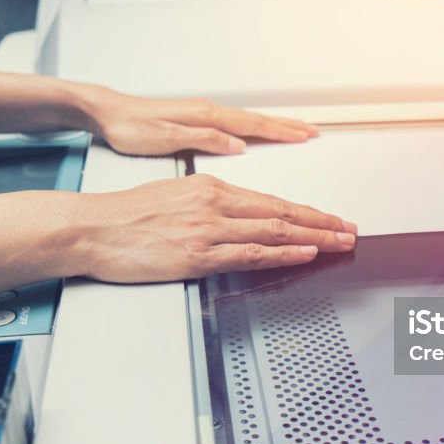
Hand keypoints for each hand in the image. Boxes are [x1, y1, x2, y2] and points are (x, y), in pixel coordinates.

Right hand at [56, 174, 356, 282]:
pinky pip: (251, 253)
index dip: (306, 211)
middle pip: (282, 213)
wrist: (94, 228)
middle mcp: (215, 204)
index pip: (271, 201)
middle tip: (349, 229)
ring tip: (340, 242)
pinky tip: (304, 253)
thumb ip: (208, 205)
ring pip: (274, 232)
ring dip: (314, 237)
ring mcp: (209, 230)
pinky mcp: (198, 255)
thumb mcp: (174, 195)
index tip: (327, 217)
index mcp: (210, 188)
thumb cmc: (127, 214)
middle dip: (322, 222)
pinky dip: (282, 253)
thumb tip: (233, 216)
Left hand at [72, 83, 317, 155]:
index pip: (253, 125)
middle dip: (288, 126)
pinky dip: (255, 126)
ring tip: (297, 129)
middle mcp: (208, 112)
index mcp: (206, 117)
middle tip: (314, 131)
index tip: (305, 136)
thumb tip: (236, 143)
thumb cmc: (129, 127)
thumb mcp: (164, 137)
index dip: (282, 132)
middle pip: (258, 120)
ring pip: (249, 120)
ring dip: (275, 124)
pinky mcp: (197, 120)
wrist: (106, 112)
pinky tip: (258, 132)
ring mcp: (204, 115)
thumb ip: (203, 139)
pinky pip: (236, 122)